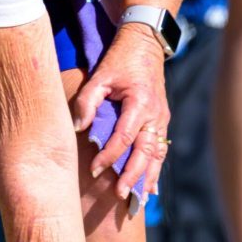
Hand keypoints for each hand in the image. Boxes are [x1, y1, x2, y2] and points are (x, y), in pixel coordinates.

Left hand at [72, 23, 170, 200]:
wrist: (145, 43)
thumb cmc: (120, 59)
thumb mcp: (100, 75)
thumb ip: (87, 101)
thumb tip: (78, 127)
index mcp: (140, 103)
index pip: (124, 137)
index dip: (109, 155)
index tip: (94, 169)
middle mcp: (155, 114)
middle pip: (145, 152)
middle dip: (132, 175)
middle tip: (120, 194)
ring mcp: (162, 118)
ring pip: (157, 154)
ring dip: (147, 177)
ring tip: (136, 198)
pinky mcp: (162, 120)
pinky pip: (161, 149)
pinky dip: (155, 169)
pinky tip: (150, 188)